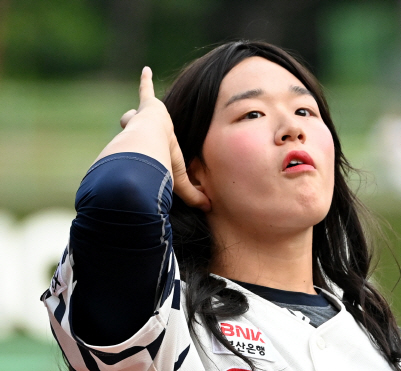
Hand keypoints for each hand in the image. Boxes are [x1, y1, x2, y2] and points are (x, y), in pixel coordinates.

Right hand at [119, 67, 209, 210]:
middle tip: (129, 123)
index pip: (138, 151)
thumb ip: (192, 194)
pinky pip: (145, 91)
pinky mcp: (149, 108)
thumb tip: (208, 208)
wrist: (147, 150)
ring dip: (138, 111)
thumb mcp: (179, 181)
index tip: (136, 154)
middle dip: (130, 126)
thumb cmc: (160, 168)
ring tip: (142, 104)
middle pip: (131, 128)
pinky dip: (145, 81)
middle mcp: (138, 136)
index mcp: (142, 152)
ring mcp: (143, 120)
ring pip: (135, 115)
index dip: (138, 152)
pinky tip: (146, 70)